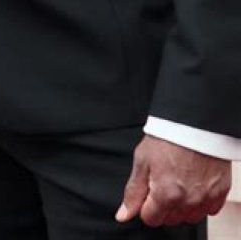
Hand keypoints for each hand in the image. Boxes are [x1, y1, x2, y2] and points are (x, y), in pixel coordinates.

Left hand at [116, 135, 230, 226]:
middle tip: (163, 181)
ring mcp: (205, 198)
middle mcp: (187, 201)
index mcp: (166, 194)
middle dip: (162, 205)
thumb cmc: (168, 136)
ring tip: (178, 181)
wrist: (194, 122)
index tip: (148, 190)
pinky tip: (194, 183)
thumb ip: (133, 192)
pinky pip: (209, 209)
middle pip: (169, 219)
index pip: (150, 219)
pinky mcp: (220, 192)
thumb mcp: (142, 160)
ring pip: (189, 217)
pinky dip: (201, 201)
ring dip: (182, 205)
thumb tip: (123, 215)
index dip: (145, 205)